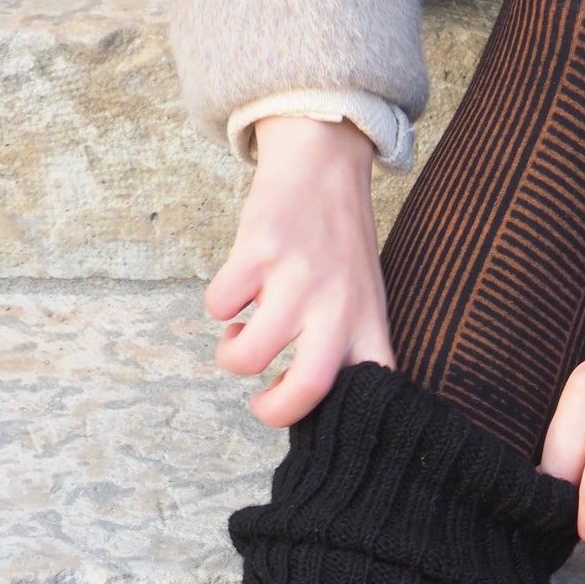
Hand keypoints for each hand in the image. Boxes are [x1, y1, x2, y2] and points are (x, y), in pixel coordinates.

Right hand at [207, 117, 394, 426]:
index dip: (336, 419)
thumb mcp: (364, 300)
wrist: (323, 164)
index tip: (306, 410)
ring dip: (231, 355)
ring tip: (241, 336)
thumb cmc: (339, 246)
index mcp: (367, 325)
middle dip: (273, 411)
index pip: (367, 392)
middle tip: (260, 403)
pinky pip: (219, 306)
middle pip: (309, 387)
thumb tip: (311, 403)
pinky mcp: (259, 252)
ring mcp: (298, 280)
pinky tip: (236, 291)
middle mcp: (337, 307)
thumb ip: (349, 348)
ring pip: (248, 355)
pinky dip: (217, 307)